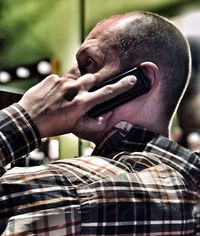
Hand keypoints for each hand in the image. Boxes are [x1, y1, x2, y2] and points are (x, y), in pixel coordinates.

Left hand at [18, 73, 135, 137]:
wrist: (29, 119)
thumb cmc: (54, 125)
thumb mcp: (75, 128)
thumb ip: (94, 124)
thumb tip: (106, 117)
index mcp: (82, 103)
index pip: (107, 92)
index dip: (122, 86)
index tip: (131, 79)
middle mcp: (74, 90)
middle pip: (92, 79)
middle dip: (93, 84)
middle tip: (84, 94)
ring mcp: (62, 82)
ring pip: (77, 78)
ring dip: (76, 86)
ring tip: (67, 96)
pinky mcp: (52, 78)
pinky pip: (62, 78)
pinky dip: (62, 86)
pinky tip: (55, 95)